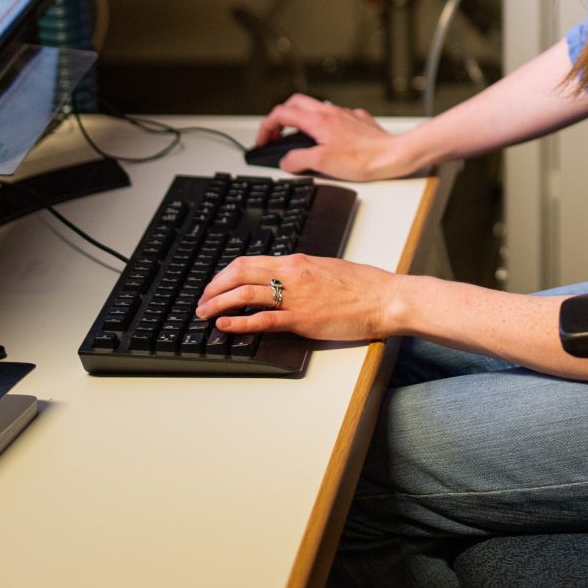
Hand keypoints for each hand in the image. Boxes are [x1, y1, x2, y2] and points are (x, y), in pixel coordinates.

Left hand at [197, 254, 402, 342]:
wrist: (385, 298)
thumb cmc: (364, 285)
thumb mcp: (327, 269)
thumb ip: (302, 273)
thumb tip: (283, 280)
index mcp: (298, 261)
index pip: (249, 261)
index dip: (225, 274)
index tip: (215, 285)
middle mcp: (292, 274)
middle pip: (239, 273)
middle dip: (214, 287)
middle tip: (202, 300)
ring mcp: (295, 296)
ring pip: (245, 293)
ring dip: (218, 303)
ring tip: (204, 313)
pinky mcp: (302, 318)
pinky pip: (262, 319)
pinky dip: (238, 322)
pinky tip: (224, 326)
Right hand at [254, 93, 414, 180]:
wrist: (393, 155)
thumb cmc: (363, 158)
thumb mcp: (322, 163)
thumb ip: (298, 160)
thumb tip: (286, 161)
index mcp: (318, 120)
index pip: (282, 113)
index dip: (266, 126)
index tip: (263, 140)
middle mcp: (330, 112)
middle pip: (295, 103)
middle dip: (280, 117)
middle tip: (276, 135)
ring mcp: (344, 114)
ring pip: (314, 108)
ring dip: (300, 120)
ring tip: (297, 138)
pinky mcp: (357, 120)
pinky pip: (333, 117)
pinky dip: (322, 125)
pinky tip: (327, 140)